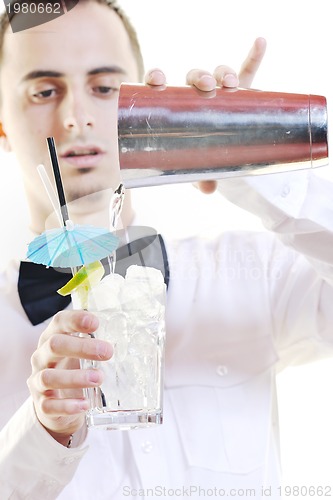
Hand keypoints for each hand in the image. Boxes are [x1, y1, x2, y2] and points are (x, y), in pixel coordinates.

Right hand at [27, 310, 112, 445]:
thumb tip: (131, 336)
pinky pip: (50, 405)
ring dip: (75, 378)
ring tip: (99, 378)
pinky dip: (67, 405)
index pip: (60, 321)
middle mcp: (42, 357)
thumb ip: (97, 341)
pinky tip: (85, 404)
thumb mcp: (81, 351)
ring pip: (49, 377)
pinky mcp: (42, 405)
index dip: (75, 320)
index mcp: (53, 337)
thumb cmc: (71, 367)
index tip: (95, 323)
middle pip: (54, 345)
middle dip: (81, 347)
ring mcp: (38, 381)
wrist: (54, 402)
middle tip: (107, 352)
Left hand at [145, 37, 266, 193]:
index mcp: (176, 106)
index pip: (162, 84)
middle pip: (194, 76)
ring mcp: (219, 91)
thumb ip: (198, 177)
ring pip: (219, 73)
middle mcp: (196, 93)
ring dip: (223, 72)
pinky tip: (259, 42)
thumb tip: (208, 189)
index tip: (158, 80)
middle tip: (206, 87)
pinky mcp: (241, 91)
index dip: (157, 77)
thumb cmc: (201, 156)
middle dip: (199, 76)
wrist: (222, 152)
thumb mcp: (197, 168)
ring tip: (229, 83)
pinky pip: (248, 70)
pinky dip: (254, 56)